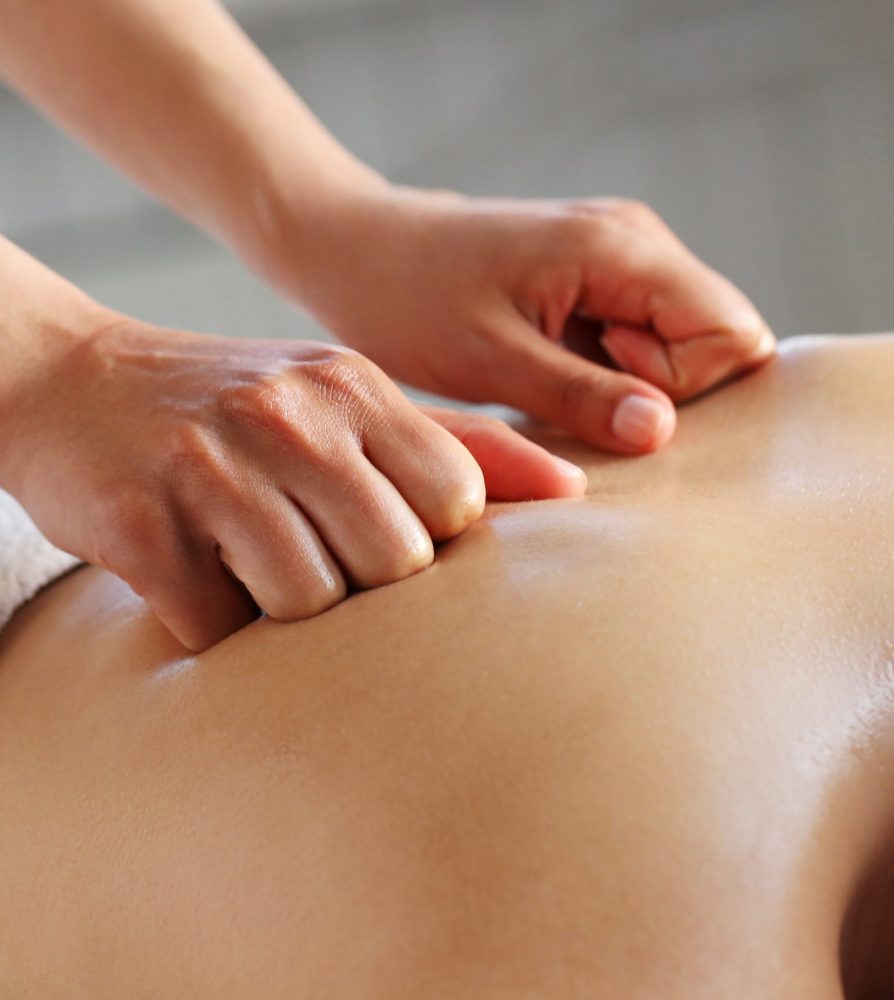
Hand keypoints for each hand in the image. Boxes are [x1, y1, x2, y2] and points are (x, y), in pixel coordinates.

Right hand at [2, 320, 583, 650]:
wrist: (71, 379)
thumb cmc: (238, 404)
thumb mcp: (349, 397)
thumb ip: (462, 443)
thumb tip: (575, 487)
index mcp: (354, 387)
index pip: (456, 503)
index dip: (428, 541)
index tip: (378, 532)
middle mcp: (289, 417)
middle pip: (392, 564)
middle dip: (360, 582)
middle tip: (308, 553)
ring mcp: (209, 467)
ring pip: (308, 603)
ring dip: (281, 607)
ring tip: (247, 562)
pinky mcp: (136, 526)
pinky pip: (218, 629)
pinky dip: (212, 624)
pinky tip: (191, 574)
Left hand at [277, 185, 775, 453]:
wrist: (357, 250)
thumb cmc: (410, 299)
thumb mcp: (493, 360)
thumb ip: (583, 396)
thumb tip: (663, 432)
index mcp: (621, 247)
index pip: (732, 333)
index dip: (682, 383)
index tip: (596, 384)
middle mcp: (636, 241)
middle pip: (719, 337)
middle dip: (665, 388)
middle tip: (572, 387)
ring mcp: (619, 257)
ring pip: (684, 342)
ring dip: (633, 383)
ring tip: (552, 377)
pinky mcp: (596, 280)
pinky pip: (644, 338)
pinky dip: (612, 372)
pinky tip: (551, 372)